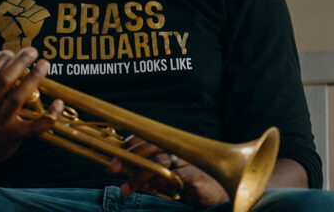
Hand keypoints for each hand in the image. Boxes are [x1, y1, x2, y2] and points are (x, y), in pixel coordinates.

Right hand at [0, 47, 63, 178]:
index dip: (0, 59)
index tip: (10, 52)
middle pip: (4, 81)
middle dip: (20, 62)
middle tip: (32, 51)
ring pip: (18, 98)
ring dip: (33, 78)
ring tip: (44, 64)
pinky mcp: (13, 137)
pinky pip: (34, 127)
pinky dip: (49, 116)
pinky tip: (58, 103)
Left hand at [108, 136, 228, 206]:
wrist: (220, 198)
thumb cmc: (192, 185)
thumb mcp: (168, 176)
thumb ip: (150, 170)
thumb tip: (123, 167)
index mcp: (173, 146)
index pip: (149, 137)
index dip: (131, 142)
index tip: (115, 152)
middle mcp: (180, 150)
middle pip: (151, 145)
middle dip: (130, 155)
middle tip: (113, 168)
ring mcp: (188, 163)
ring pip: (159, 161)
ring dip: (139, 175)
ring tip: (126, 188)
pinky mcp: (196, 178)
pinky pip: (173, 177)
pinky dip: (158, 182)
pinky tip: (149, 189)